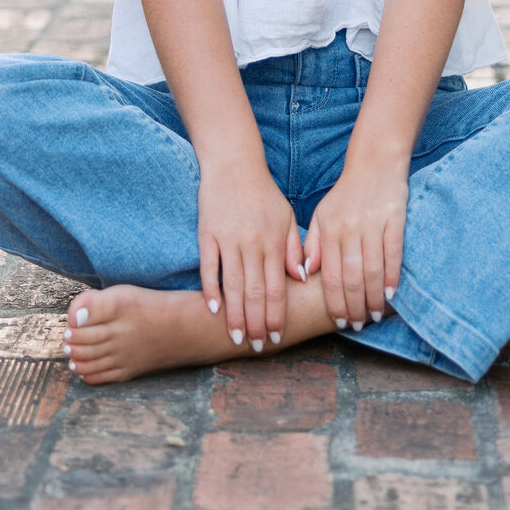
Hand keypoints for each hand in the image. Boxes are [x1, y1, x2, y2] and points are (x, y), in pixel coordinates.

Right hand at [197, 157, 303, 349]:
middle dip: (257, 324)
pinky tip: (213, 309)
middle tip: (258, 347)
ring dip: (235, 315)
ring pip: (232, 285)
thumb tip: (301, 279)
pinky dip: (210, 289)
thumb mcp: (286, 217)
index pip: (277, 288)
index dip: (277, 315)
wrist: (234, 163)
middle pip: (255, 292)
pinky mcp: (207, 233)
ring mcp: (228, 239)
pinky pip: (208, 266)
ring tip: (236, 338)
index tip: (277, 337)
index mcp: (274, 241)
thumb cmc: (263, 194)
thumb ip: (294, 248)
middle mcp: (253, 243)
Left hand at [304, 156, 408, 331]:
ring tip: (373, 316)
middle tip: (356, 325)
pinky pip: (393, 254)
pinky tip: (390, 295)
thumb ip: (312, 244)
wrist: (374, 163)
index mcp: (329, 230)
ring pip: (372, 270)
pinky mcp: (394, 219)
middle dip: (353, 307)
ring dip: (372, 298)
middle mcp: (349, 229)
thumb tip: (304, 275)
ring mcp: (372, 224)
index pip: (329, 275)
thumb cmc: (346, 194)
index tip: (339, 321)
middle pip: (351, 278)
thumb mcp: (322, 215)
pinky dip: (392, 277)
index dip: (335, 302)